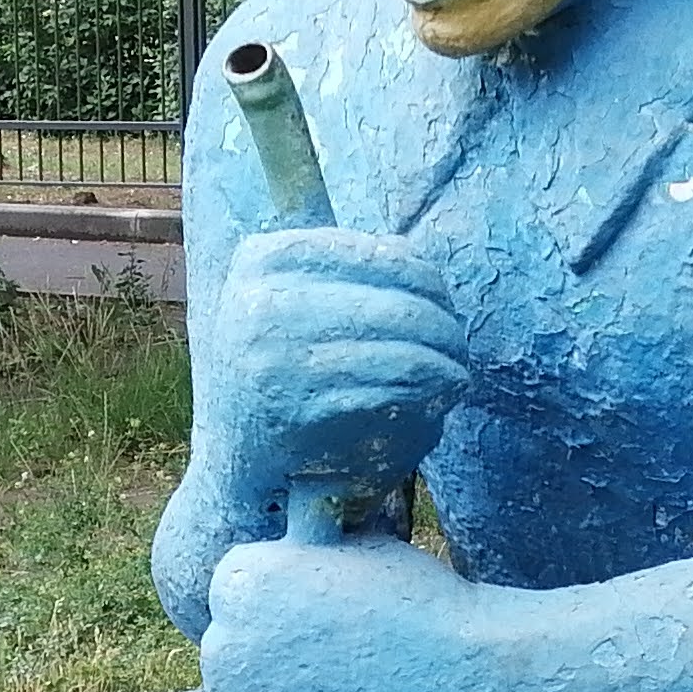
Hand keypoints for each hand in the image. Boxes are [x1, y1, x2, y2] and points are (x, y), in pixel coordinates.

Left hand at [203, 533, 478, 691]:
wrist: (461, 669)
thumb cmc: (418, 599)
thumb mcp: (350, 546)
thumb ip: (305, 551)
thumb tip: (288, 541)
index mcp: (240, 575)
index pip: (236, 587)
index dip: (280, 600)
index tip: (317, 616)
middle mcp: (224, 632)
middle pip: (230, 639)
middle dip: (269, 645)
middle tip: (327, 657)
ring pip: (238, 689)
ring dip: (273, 690)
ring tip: (336, 688)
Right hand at [211, 227, 466, 496]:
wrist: (234, 439)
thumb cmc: (276, 356)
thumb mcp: (287, 294)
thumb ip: (340, 266)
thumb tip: (410, 256)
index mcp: (262, 259)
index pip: (367, 252)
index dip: (418, 272)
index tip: (440, 296)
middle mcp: (262, 304)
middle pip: (389, 305)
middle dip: (439, 323)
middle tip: (458, 341)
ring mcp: (277, 358)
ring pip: (397, 349)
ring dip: (442, 361)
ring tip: (457, 370)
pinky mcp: (298, 409)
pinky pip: (385, 391)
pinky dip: (424, 390)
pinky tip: (439, 392)